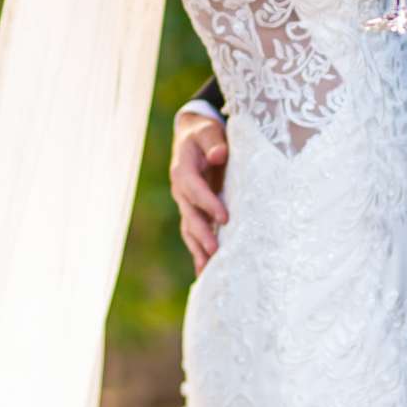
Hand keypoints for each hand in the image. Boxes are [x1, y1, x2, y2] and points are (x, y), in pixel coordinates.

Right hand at [171, 106, 229, 272]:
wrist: (193, 138)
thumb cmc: (205, 135)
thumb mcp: (209, 132)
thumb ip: (214, 142)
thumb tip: (218, 154)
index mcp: (183, 170)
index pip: (195, 189)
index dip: (208, 203)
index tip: (225, 217)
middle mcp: (181, 190)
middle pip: (190, 215)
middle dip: (202, 234)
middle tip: (216, 251)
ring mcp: (185, 204)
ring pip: (189, 229)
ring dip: (199, 249)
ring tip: (209, 270)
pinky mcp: (193, 212)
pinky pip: (194, 234)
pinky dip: (198, 253)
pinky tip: (205, 274)